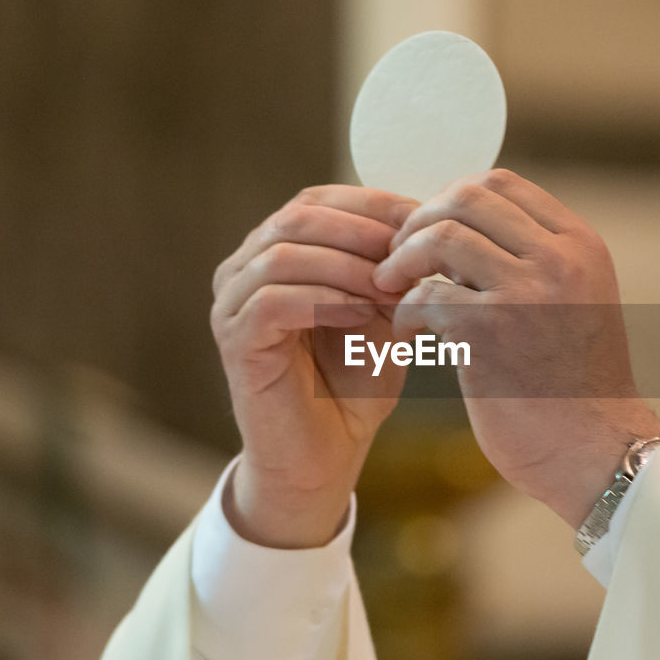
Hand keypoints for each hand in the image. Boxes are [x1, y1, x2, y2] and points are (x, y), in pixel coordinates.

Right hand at [211, 186, 415, 546]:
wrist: (325, 458)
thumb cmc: (354, 386)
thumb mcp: (383, 314)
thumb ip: (392, 269)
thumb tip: (428, 222)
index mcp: (275, 252)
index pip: (318, 201)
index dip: (372, 203)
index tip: (425, 218)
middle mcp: (243, 269)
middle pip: (298, 217)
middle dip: (362, 230)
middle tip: (410, 251)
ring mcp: (231, 303)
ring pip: (284, 254)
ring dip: (347, 266)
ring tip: (393, 288)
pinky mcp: (233, 340)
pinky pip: (273, 300)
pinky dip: (325, 300)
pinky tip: (363, 315)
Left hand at [373, 169, 659, 528]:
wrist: (596, 452)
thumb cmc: (576, 387)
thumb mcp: (576, 303)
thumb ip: (535, 262)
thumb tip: (460, 229)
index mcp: (581, 245)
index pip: (502, 183)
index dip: (452, 201)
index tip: (431, 235)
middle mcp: (559, 258)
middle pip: (467, 197)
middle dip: (421, 221)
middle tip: (400, 257)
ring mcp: (527, 292)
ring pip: (440, 236)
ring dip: (403, 260)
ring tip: (392, 290)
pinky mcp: (490, 333)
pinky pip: (425, 295)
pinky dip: (405, 311)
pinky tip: (410, 335)